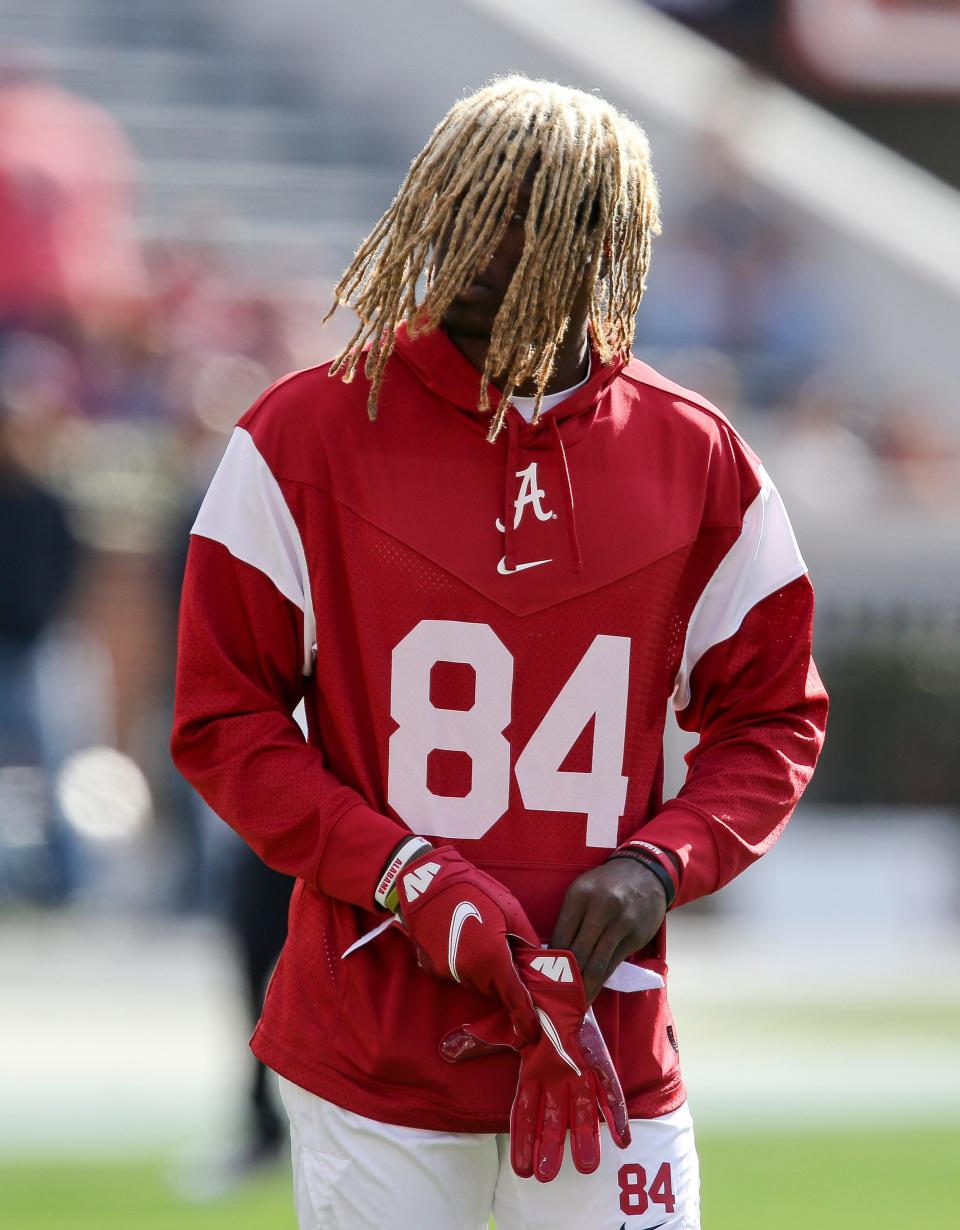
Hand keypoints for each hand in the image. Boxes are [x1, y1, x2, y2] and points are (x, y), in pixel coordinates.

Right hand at [396, 846, 539, 1044]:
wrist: (425, 881)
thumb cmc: (472, 889)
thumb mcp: (510, 908)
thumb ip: (527, 941)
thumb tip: (536, 962)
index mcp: (493, 959)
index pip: (514, 998)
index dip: (525, 1019)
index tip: (532, 1032)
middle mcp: (470, 972)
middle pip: (496, 989)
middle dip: (505, 978)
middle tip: (507, 951)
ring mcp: (449, 972)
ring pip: (477, 983)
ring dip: (485, 970)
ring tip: (482, 937)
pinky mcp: (433, 967)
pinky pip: (459, 973)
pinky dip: (466, 963)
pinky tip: (463, 938)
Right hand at [441, 945, 630, 1181]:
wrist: (556, 982)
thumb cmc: (529, 1007)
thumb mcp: (500, 1025)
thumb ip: (476, 1041)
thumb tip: (445, 1050)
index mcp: (533, 1074)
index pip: (525, 1114)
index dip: (523, 1141)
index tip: (521, 1170)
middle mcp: (556, 1078)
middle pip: (553, 1120)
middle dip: (550, 1147)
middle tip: (547, 1177)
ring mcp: (579, 1070)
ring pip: (582, 1110)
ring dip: (584, 1137)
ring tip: (586, 1167)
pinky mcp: (598, 1058)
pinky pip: (608, 1086)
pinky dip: (615, 1110)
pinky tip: (622, 1137)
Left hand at [550, 859, 666, 1002]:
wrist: (645, 872)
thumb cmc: (606, 884)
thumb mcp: (583, 891)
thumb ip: (569, 919)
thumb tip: (551, 955)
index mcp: (579, 895)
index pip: (560, 936)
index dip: (550, 962)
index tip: (540, 981)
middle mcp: (600, 908)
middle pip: (577, 952)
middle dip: (565, 980)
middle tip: (553, 1000)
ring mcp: (620, 923)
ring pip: (596, 963)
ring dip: (583, 988)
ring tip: (571, 1005)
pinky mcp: (635, 936)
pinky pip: (613, 965)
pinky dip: (600, 983)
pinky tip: (591, 995)